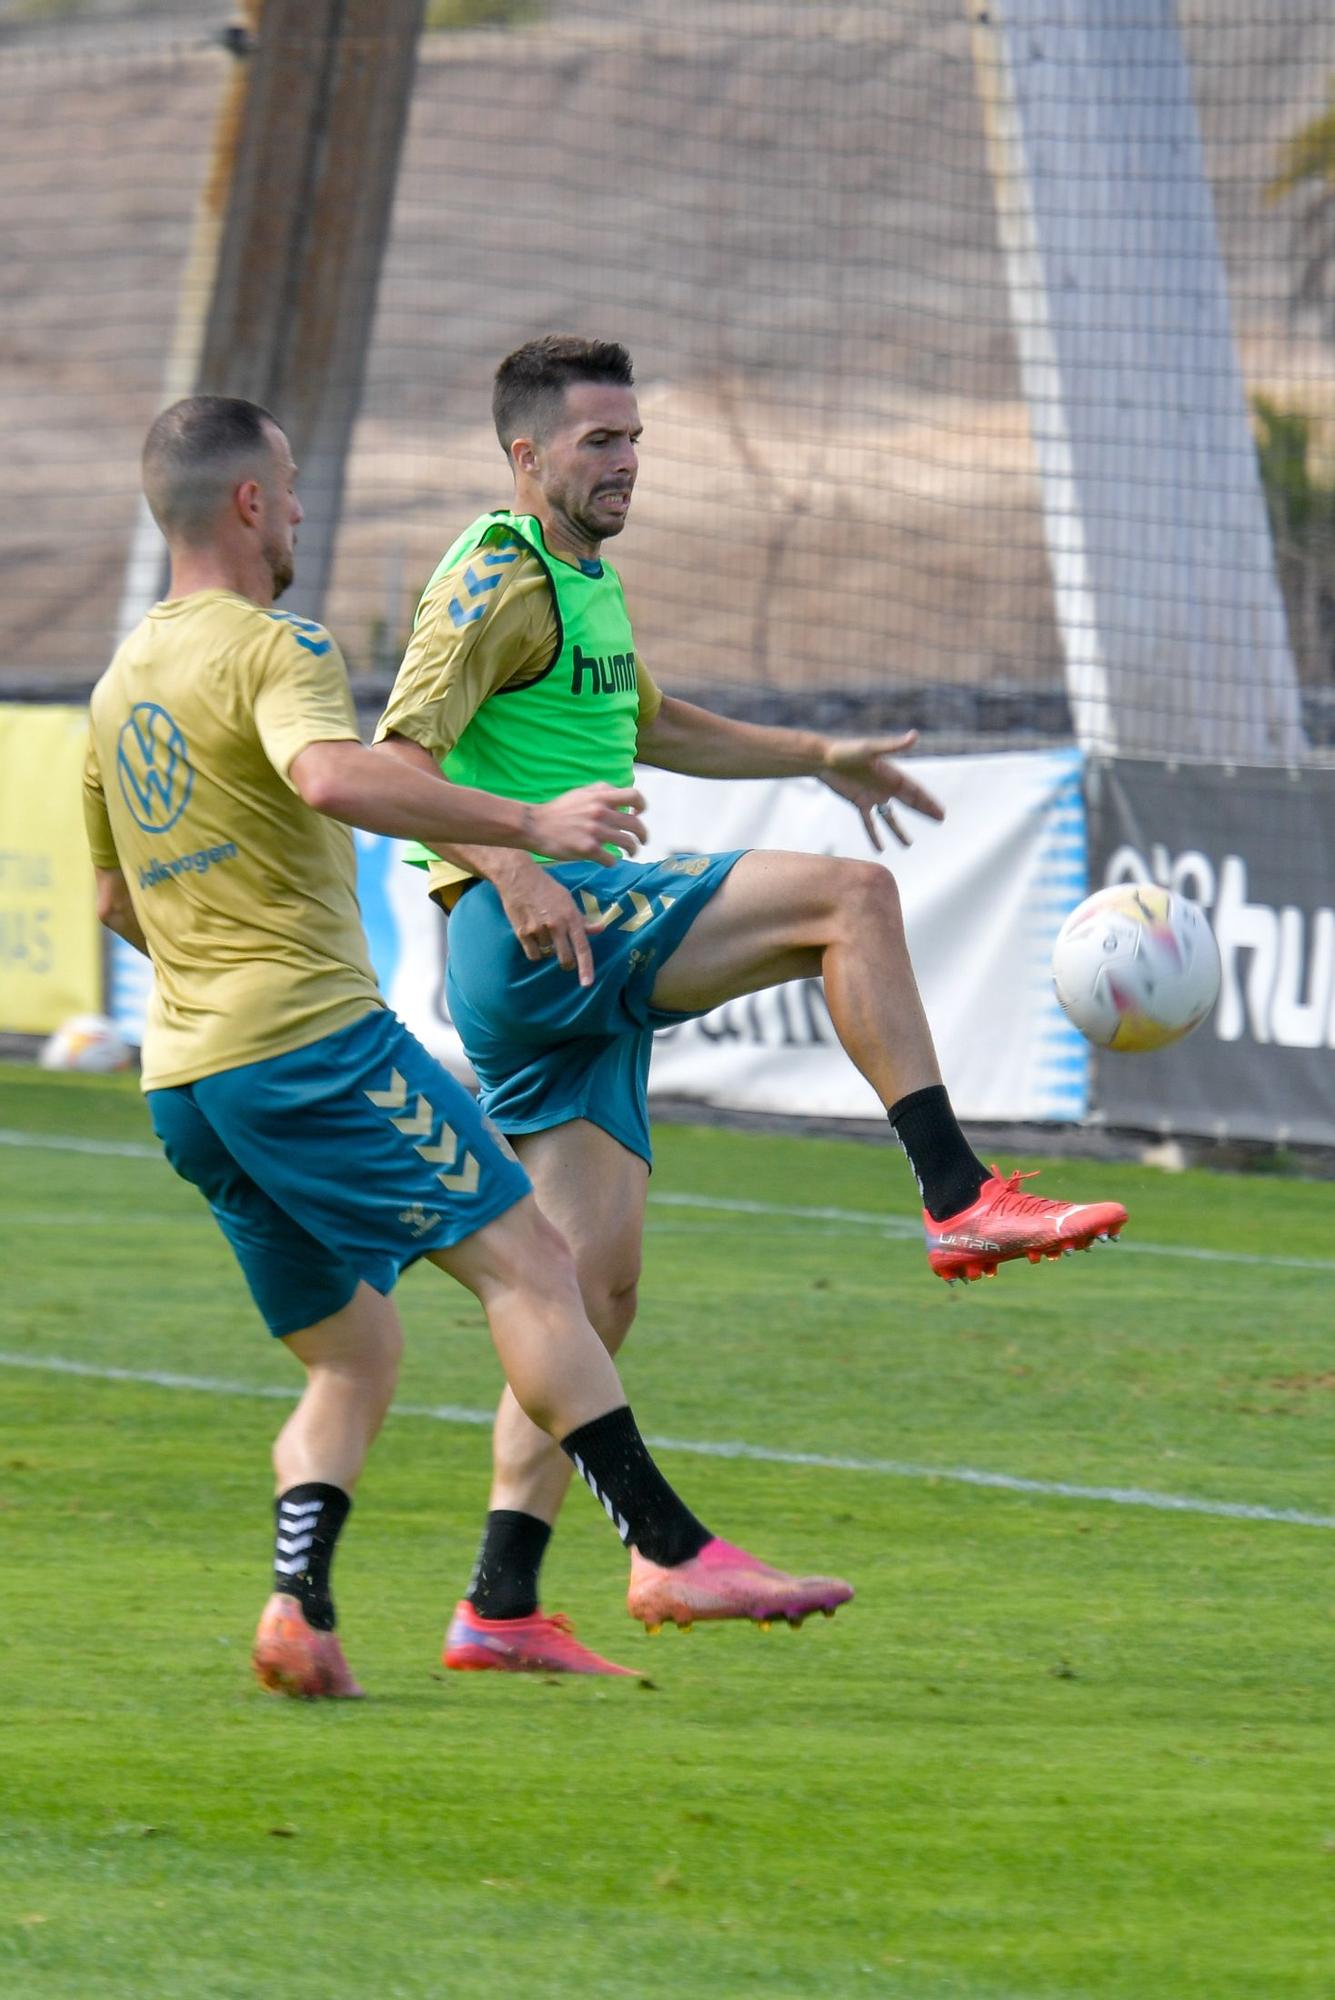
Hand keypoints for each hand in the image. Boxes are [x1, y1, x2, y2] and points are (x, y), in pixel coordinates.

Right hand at [487, 853, 601, 984]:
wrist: (518, 878)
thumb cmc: (546, 888)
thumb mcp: (568, 900)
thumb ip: (582, 919)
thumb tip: (601, 928)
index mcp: (571, 917)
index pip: (582, 947)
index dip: (586, 967)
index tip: (587, 984)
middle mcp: (556, 926)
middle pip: (565, 959)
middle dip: (567, 963)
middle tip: (565, 959)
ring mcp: (538, 930)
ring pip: (547, 955)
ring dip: (548, 949)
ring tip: (543, 931)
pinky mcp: (522, 933)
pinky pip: (533, 955)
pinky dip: (535, 951)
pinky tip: (533, 937)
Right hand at [529, 783, 646, 864]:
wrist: (535, 825)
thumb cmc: (559, 810)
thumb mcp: (581, 792)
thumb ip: (602, 791)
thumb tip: (621, 796)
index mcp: (600, 797)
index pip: (633, 796)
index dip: (642, 806)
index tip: (639, 814)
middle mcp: (600, 813)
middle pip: (635, 824)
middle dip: (643, 835)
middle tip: (643, 841)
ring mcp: (595, 832)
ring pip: (627, 843)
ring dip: (633, 850)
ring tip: (631, 853)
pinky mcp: (587, 849)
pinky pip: (610, 859)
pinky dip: (612, 862)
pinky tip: (608, 861)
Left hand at [819, 731, 944, 849]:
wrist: (822, 758)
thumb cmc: (846, 750)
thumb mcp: (871, 749)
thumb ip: (894, 745)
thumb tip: (915, 735)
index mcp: (892, 775)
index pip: (916, 792)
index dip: (929, 803)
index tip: (941, 813)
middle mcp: (885, 785)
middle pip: (909, 802)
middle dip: (924, 811)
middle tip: (940, 820)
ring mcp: (872, 794)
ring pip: (889, 817)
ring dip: (898, 830)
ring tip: (908, 845)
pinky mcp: (858, 801)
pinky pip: (869, 822)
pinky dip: (874, 834)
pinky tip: (880, 849)